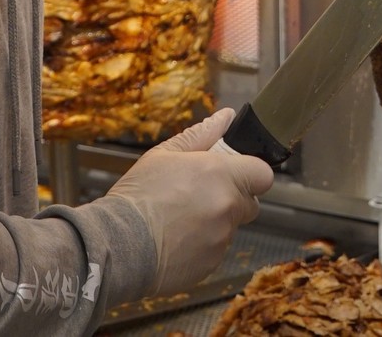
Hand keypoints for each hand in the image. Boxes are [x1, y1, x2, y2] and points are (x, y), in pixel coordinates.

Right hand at [106, 107, 274, 294]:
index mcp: (220, 174)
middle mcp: (227, 206)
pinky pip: (215, 251)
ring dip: (214, 223)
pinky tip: (175, 240)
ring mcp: (221, 238)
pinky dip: (202, 246)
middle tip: (198, 197)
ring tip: (178, 221)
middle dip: (232, 199)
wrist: (118, 244)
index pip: (263, 174)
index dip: (251, 174)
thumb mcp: (164, 155)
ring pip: (230, 228)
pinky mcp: (212, 264)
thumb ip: (201, 135)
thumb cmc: (137, 196)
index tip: (234, 174)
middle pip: (249, 203)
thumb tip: (226, 117)